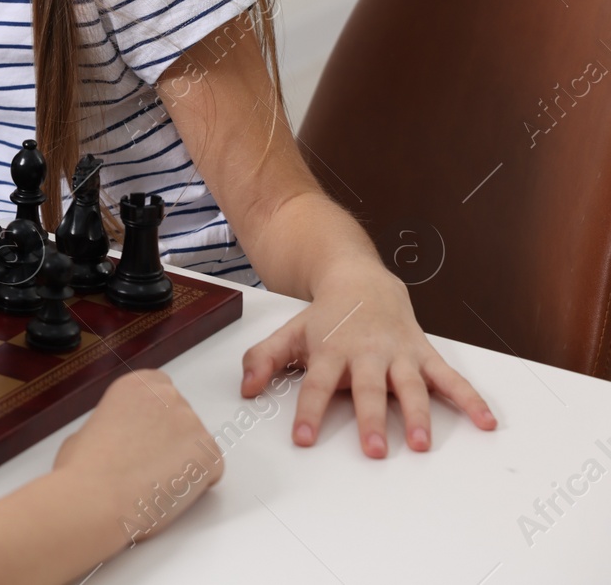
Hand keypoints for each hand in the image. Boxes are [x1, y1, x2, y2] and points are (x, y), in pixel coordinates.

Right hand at [55, 370, 221, 547]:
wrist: (96, 498)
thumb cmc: (84, 470)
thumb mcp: (88, 428)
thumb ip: (115, 424)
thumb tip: (120, 439)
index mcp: (136, 384)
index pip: (162, 392)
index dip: (156, 420)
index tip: (146, 437)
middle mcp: (167, 396)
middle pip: (181, 418)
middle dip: (171, 442)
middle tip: (148, 467)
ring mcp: (191, 422)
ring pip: (196, 446)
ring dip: (182, 463)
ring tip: (154, 483)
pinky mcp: (209, 452)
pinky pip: (211, 470)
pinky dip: (196, 485)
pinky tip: (168, 492)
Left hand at [240, 259, 497, 455]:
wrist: (361, 281)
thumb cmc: (324, 317)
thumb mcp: (288, 333)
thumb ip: (262, 360)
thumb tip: (246, 389)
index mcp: (331, 351)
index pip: (316, 385)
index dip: (308, 411)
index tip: (303, 439)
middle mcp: (367, 353)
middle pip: (368, 389)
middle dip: (372, 420)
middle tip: (374, 451)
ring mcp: (398, 354)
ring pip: (411, 386)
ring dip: (419, 414)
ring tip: (423, 443)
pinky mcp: (423, 354)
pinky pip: (451, 378)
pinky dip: (470, 399)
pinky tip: (486, 422)